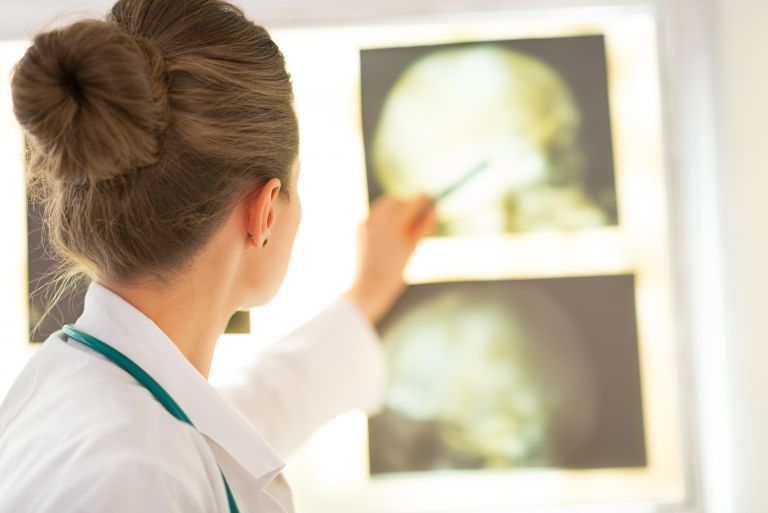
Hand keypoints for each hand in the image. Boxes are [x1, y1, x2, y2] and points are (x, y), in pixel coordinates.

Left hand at [344, 194, 436, 323]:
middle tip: (416, 214)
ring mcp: (365, 222)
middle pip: (396, 200)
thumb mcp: (413, 248)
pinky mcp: (359, 227)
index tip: (429, 199)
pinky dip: (383, 217)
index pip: (412, 203)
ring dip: (394, 209)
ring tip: (401, 225)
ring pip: (384, 205)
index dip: (423, 200)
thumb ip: (425, 227)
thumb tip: (434, 211)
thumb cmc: (395, 271)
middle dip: (406, 204)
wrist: (369, 286)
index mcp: (393, 223)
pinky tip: (388, 233)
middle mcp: (377, 218)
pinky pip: (374, 214)